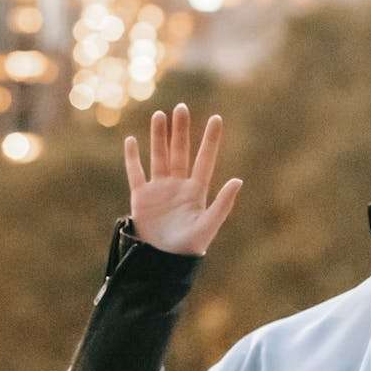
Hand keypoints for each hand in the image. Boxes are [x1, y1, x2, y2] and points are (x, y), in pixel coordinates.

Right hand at [122, 103, 242, 256]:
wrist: (160, 264)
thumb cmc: (188, 249)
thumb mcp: (208, 226)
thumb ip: (223, 204)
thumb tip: (239, 180)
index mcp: (196, 191)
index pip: (205, 159)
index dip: (211, 140)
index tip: (217, 118)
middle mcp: (178, 186)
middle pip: (180, 152)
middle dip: (181, 130)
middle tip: (182, 107)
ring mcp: (159, 190)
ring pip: (159, 156)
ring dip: (159, 137)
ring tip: (160, 115)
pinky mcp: (140, 197)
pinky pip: (136, 173)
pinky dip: (132, 157)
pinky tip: (132, 140)